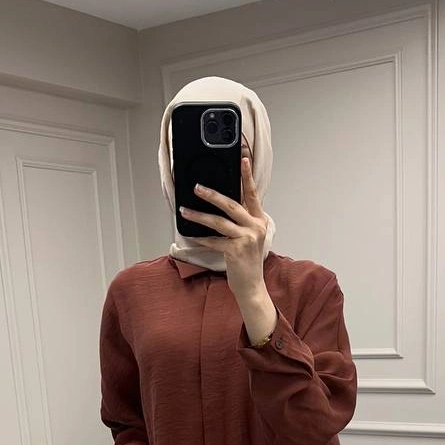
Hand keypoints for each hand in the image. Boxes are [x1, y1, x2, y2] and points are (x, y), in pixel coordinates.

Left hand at [179, 157, 268, 302]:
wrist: (252, 286)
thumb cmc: (247, 261)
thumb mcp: (248, 237)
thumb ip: (239, 221)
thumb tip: (219, 204)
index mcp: (260, 220)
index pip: (252, 194)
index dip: (247, 176)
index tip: (243, 159)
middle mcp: (256, 227)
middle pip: (231, 204)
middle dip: (212, 194)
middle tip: (197, 187)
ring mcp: (247, 238)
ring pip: (219, 221)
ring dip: (199, 216)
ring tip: (185, 211)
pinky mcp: (236, 250)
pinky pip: (213, 240)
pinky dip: (201, 238)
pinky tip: (191, 236)